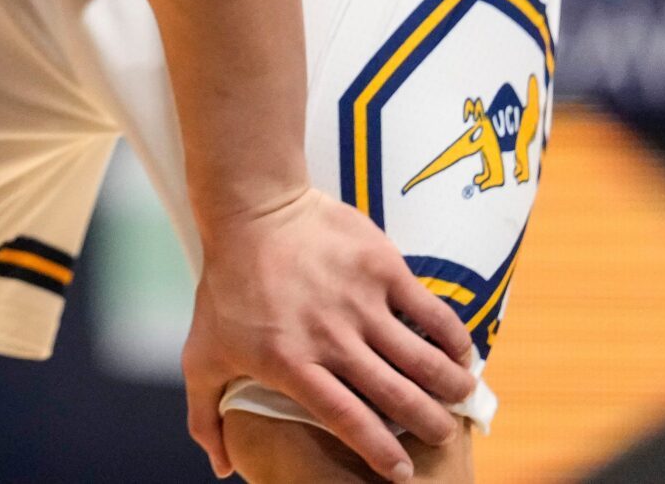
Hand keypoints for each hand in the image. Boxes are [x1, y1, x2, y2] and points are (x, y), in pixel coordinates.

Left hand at [184, 187, 476, 480]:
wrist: (251, 208)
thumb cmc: (226, 285)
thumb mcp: (203, 352)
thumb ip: (206, 414)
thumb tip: (223, 467)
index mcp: (291, 362)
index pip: (348, 419)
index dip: (381, 452)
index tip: (401, 473)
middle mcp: (331, 336)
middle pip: (397, 396)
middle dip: (429, 424)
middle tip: (441, 435)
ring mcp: (359, 302)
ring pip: (422, 359)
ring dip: (451, 387)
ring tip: (461, 398)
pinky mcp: (382, 268)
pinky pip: (432, 313)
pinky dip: (454, 339)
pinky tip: (461, 354)